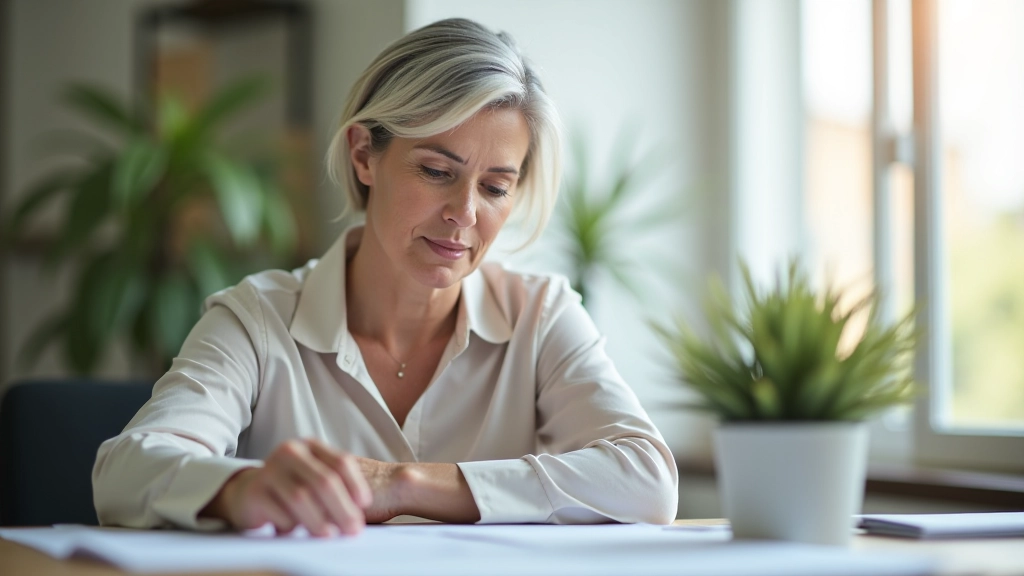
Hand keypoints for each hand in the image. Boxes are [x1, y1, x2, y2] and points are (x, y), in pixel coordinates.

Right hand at [202, 438, 375, 536]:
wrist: (248, 493)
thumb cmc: (290, 487)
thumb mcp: (314, 478)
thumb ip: (336, 486)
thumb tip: (360, 512)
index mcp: (310, 446)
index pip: (341, 462)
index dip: (357, 485)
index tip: (365, 505)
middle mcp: (290, 452)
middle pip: (324, 481)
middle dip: (342, 509)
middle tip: (353, 529)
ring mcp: (270, 470)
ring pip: (302, 497)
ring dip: (319, 521)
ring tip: (329, 535)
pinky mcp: (255, 491)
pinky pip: (280, 512)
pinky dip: (292, 525)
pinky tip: (294, 531)